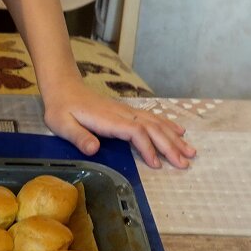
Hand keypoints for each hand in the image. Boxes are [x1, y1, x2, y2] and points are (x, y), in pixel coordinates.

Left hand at [43, 85, 195, 168]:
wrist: (63, 87)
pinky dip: (168, 125)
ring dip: (174, 137)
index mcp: (108, 119)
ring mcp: (126, 111)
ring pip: (156, 123)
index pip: (135, 132)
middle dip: (170, 146)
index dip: (148, 148)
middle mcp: (122, 114)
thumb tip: (94, 149)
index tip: (157, 164)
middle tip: (185, 163)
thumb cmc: (61, 108)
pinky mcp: (126, 111)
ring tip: (190, 151)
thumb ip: (78, 137)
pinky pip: (152, 118)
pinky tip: (179, 131)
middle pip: (152, 128)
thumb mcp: (62, 124)